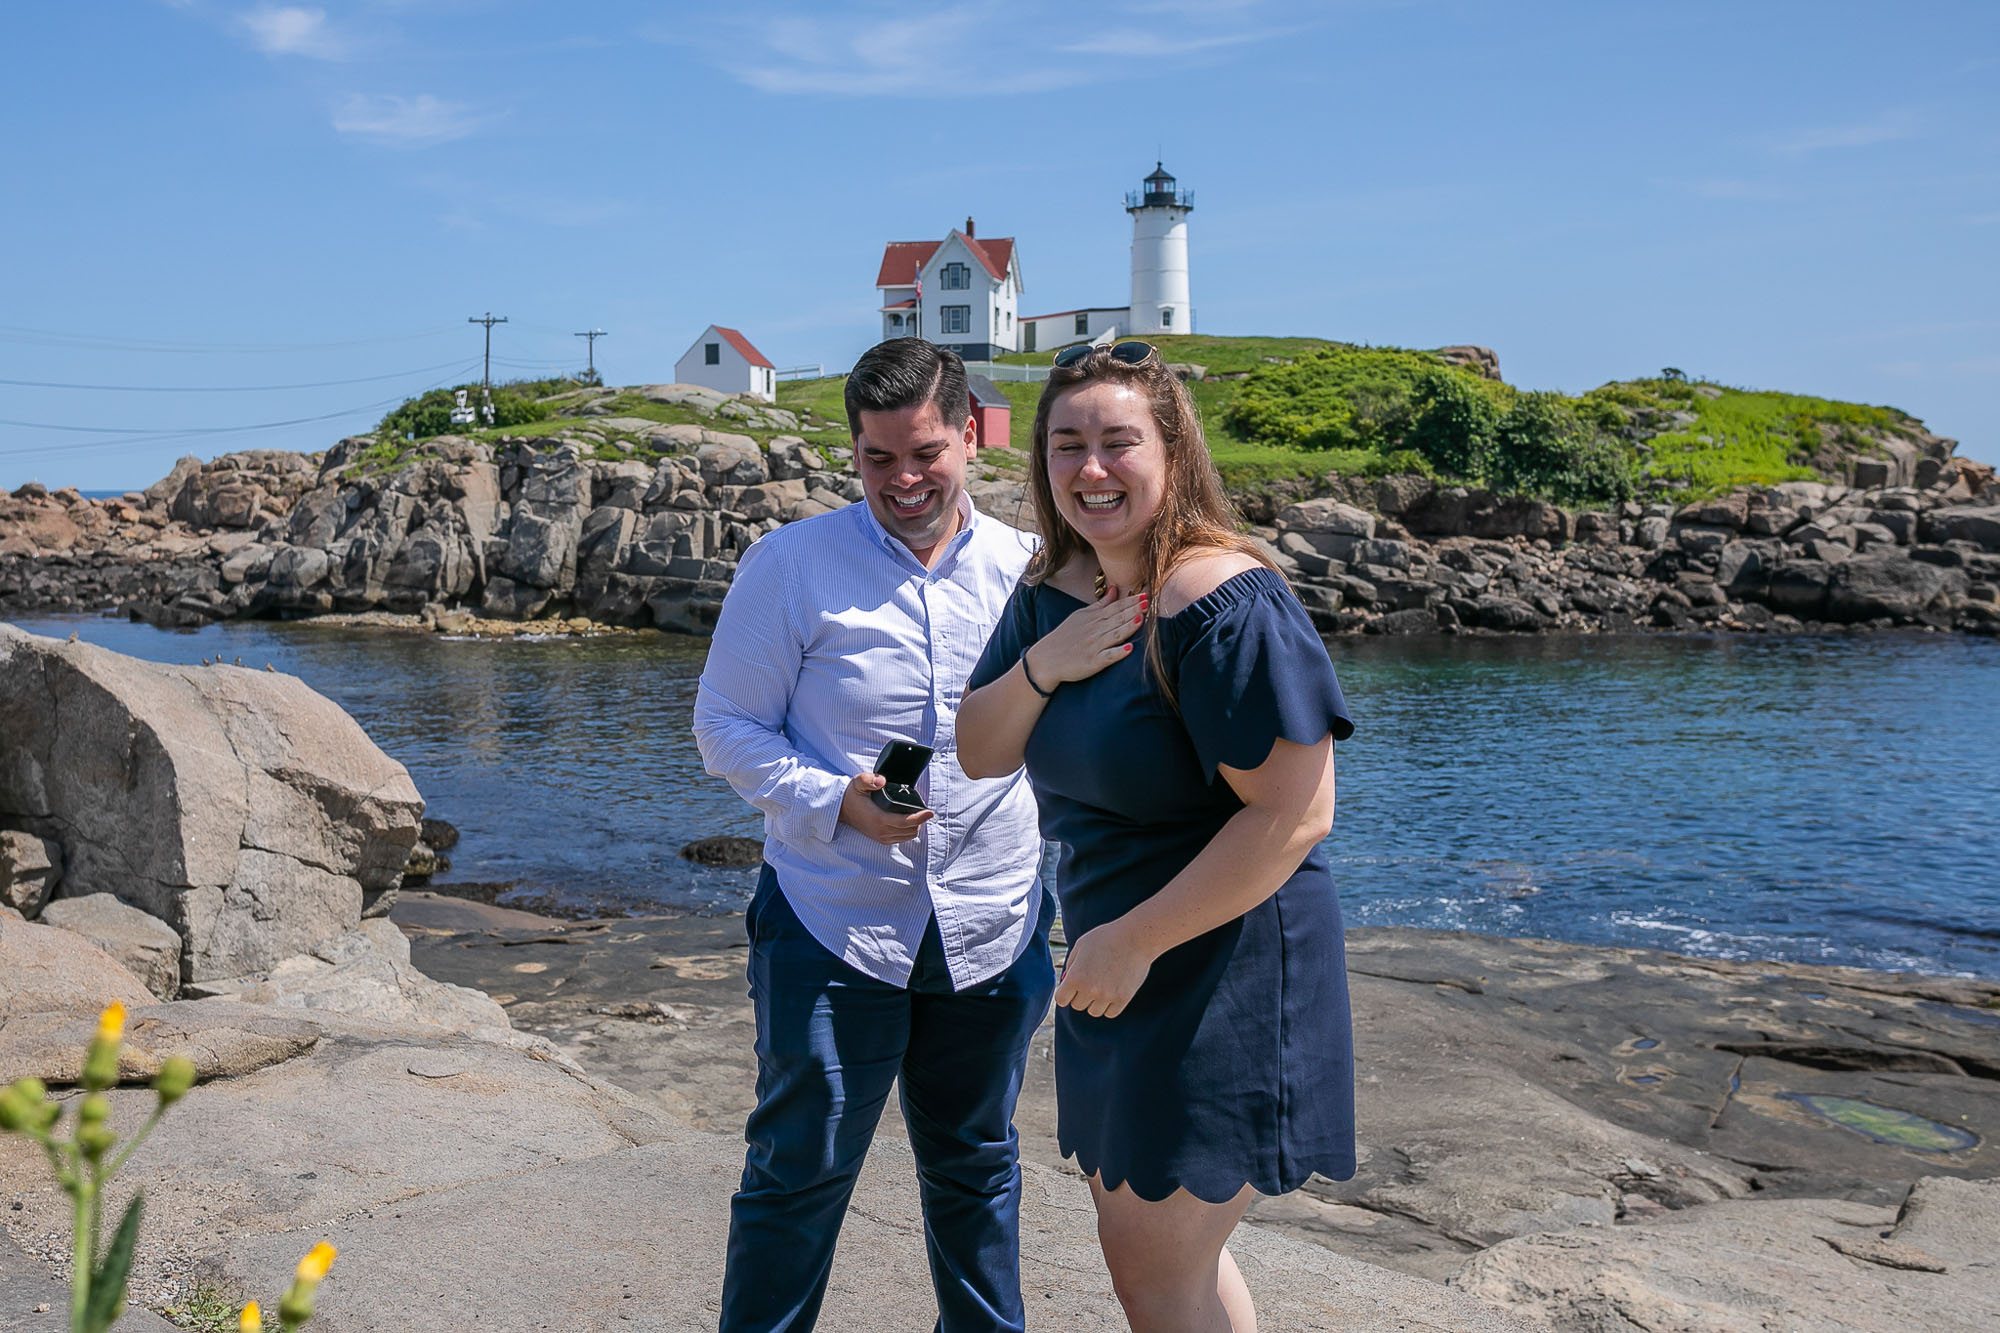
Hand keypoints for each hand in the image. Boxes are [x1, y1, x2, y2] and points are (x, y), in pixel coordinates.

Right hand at [838, 772, 933, 845]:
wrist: (842, 809)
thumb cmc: (852, 795)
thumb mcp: (858, 782)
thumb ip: (868, 779)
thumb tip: (881, 780)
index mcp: (878, 819)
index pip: (905, 822)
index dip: (920, 818)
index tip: (929, 812)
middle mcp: (881, 831)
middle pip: (910, 830)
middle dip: (920, 821)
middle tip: (923, 809)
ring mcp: (881, 837)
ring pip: (908, 836)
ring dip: (915, 826)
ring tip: (917, 815)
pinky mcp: (881, 839)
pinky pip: (901, 838)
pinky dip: (908, 831)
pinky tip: (909, 821)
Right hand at [1025, 586, 1145, 686]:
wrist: (1046, 659)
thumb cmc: (1065, 636)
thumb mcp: (1081, 616)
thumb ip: (1100, 604)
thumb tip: (1115, 589)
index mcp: (1094, 618)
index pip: (1115, 607)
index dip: (1131, 601)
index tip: (1145, 594)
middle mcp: (1095, 630)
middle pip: (1117, 619)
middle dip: (1133, 610)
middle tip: (1149, 602)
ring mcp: (1094, 646)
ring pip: (1115, 635)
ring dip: (1128, 627)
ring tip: (1141, 619)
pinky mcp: (1092, 662)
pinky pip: (1107, 656)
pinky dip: (1118, 652)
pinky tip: (1129, 649)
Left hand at [1053, 921, 1156, 1018]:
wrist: (1135, 937)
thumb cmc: (1106, 938)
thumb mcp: (1081, 945)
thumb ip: (1070, 965)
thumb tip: (1065, 982)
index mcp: (1075, 977)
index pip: (1061, 999)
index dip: (1065, 993)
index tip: (1071, 987)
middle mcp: (1089, 989)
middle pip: (1077, 1005)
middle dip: (1081, 995)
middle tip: (1090, 981)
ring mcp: (1107, 996)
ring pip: (1094, 1011)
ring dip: (1095, 1002)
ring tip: (1103, 985)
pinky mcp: (1123, 999)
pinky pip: (1110, 1013)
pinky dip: (1109, 1006)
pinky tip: (1113, 991)